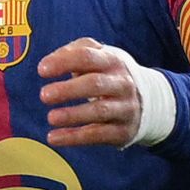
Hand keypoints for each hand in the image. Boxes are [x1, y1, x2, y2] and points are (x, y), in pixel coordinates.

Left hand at [37, 38, 153, 147]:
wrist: (147, 102)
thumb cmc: (109, 75)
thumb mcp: (99, 56)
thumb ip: (74, 52)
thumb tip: (49, 61)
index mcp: (112, 61)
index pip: (87, 57)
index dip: (64, 62)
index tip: (42, 70)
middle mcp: (121, 84)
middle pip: (94, 84)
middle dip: (68, 89)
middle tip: (44, 95)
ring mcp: (124, 108)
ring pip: (99, 111)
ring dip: (73, 115)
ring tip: (51, 117)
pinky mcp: (122, 131)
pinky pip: (97, 135)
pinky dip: (74, 137)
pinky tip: (54, 137)